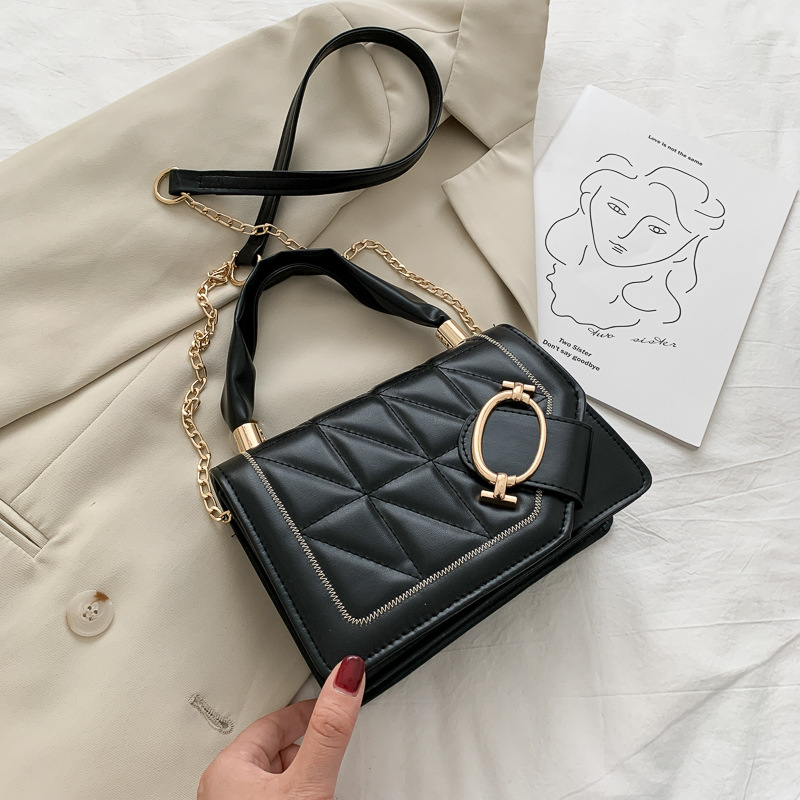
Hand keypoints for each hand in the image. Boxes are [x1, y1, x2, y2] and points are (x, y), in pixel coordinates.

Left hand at [197, 655, 364, 799]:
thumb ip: (329, 731)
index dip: (307, 711)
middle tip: (330, 746)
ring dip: (299, 773)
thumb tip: (346, 676)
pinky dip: (293, 794)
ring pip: (273, 777)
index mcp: (226, 768)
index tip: (329, 703)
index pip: (274, 722)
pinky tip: (309, 798)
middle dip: (305, 745)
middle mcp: (222, 791)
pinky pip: (272, 798)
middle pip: (274, 749)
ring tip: (320, 784)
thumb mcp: (307, 781)